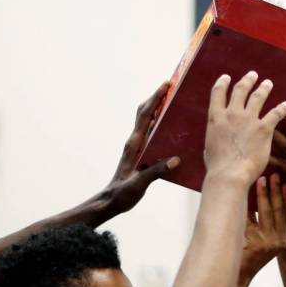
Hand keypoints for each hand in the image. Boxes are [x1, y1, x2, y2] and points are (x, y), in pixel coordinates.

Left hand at [101, 82, 179, 214]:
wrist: (110, 201)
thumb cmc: (122, 194)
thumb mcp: (139, 184)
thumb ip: (156, 172)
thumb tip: (175, 160)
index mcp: (135, 144)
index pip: (146, 115)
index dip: (155, 99)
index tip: (166, 85)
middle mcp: (135, 141)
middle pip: (145, 112)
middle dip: (157, 97)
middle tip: (171, 86)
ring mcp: (137, 146)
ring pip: (147, 120)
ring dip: (158, 108)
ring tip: (173, 100)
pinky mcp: (140, 153)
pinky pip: (150, 132)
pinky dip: (159, 122)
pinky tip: (170, 125)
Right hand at [204, 71, 285, 185]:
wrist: (230, 174)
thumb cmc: (217, 167)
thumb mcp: (208, 150)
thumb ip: (212, 143)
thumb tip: (209, 148)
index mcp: (216, 118)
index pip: (218, 94)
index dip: (222, 83)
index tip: (226, 77)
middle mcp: (232, 114)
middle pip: (240, 90)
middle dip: (247, 81)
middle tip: (252, 75)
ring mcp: (249, 120)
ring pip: (258, 97)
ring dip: (264, 88)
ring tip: (268, 83)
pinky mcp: (264, 129)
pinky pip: (275, 114)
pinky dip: (282, 108)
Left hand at [240, 174, 285, 282]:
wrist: (237, 274)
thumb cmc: (247, 254)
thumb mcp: (262, 237)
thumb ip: (265, 221)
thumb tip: (263, 193)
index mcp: (285, 238)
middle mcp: (281, 240)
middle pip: (281, 210)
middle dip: (278, 190)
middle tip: (275, 174)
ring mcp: (270, 242)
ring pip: (269, 212)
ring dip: (265, 193)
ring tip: (262, 179)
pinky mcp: (258, 243)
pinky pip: (253, 218)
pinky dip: (250, 204)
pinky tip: (246, 193)